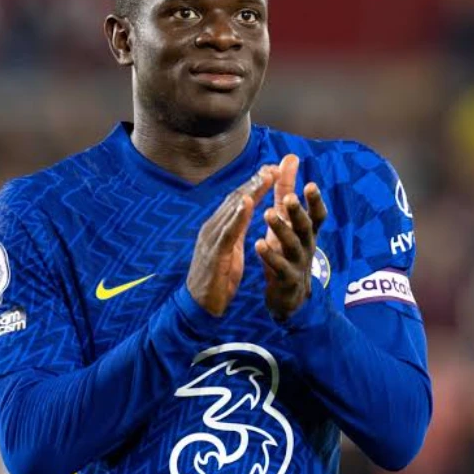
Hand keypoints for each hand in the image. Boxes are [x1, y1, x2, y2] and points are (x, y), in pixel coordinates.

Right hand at [187, 166, 275, 316]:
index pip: (238, 201)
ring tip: (265, 176)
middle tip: (273, 166)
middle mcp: (213, 227)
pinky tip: (248, 202)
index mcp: (218, 228)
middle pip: (236, 199)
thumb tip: (245, 216)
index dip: (254, 185)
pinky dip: (238, 215)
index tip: (271, 171)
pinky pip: (228, 231)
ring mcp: (211, 239)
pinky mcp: (214, 253)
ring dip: (250, 191)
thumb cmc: (217, 280)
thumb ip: (236, 233)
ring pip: (232, 210)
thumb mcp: (230, 252)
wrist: (199, 307)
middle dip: (255, 182)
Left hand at [256, 174, 327, 320]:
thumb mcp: (288, 218)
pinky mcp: (286, 279)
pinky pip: (279, 267)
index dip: (315, 200)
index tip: (310, 184)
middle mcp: (306, 244)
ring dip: (280, 229)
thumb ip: (287, 189)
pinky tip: (257, 244)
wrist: (288, 294)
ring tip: (267, 214)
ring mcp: (298, 263)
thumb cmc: (287, 248)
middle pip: (305, 226)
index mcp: (307, 230)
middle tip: (289, 197)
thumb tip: (290, 157)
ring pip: (292, 245)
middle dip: (298, 211)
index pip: (317, 214)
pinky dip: (269, 255)